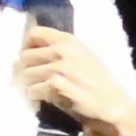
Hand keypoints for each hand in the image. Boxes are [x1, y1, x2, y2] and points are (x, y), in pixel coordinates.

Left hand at [17, 23, 135, 135]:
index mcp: (68, 39)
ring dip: (29, 83)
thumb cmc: (97, 79)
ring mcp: (60, 68)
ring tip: (38, 89)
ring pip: (26, 74)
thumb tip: (32, 47)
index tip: (30, 57)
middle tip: (31, 78)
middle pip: (25, 56)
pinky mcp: (57, 86)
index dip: (27, 46)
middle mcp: (63, 50)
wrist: (112, 101)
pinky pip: (32, 90)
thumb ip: (61, 48)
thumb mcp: (82, 54)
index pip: (33, 33)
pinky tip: (42, 97)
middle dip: (24, 69)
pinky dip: (35, 95)